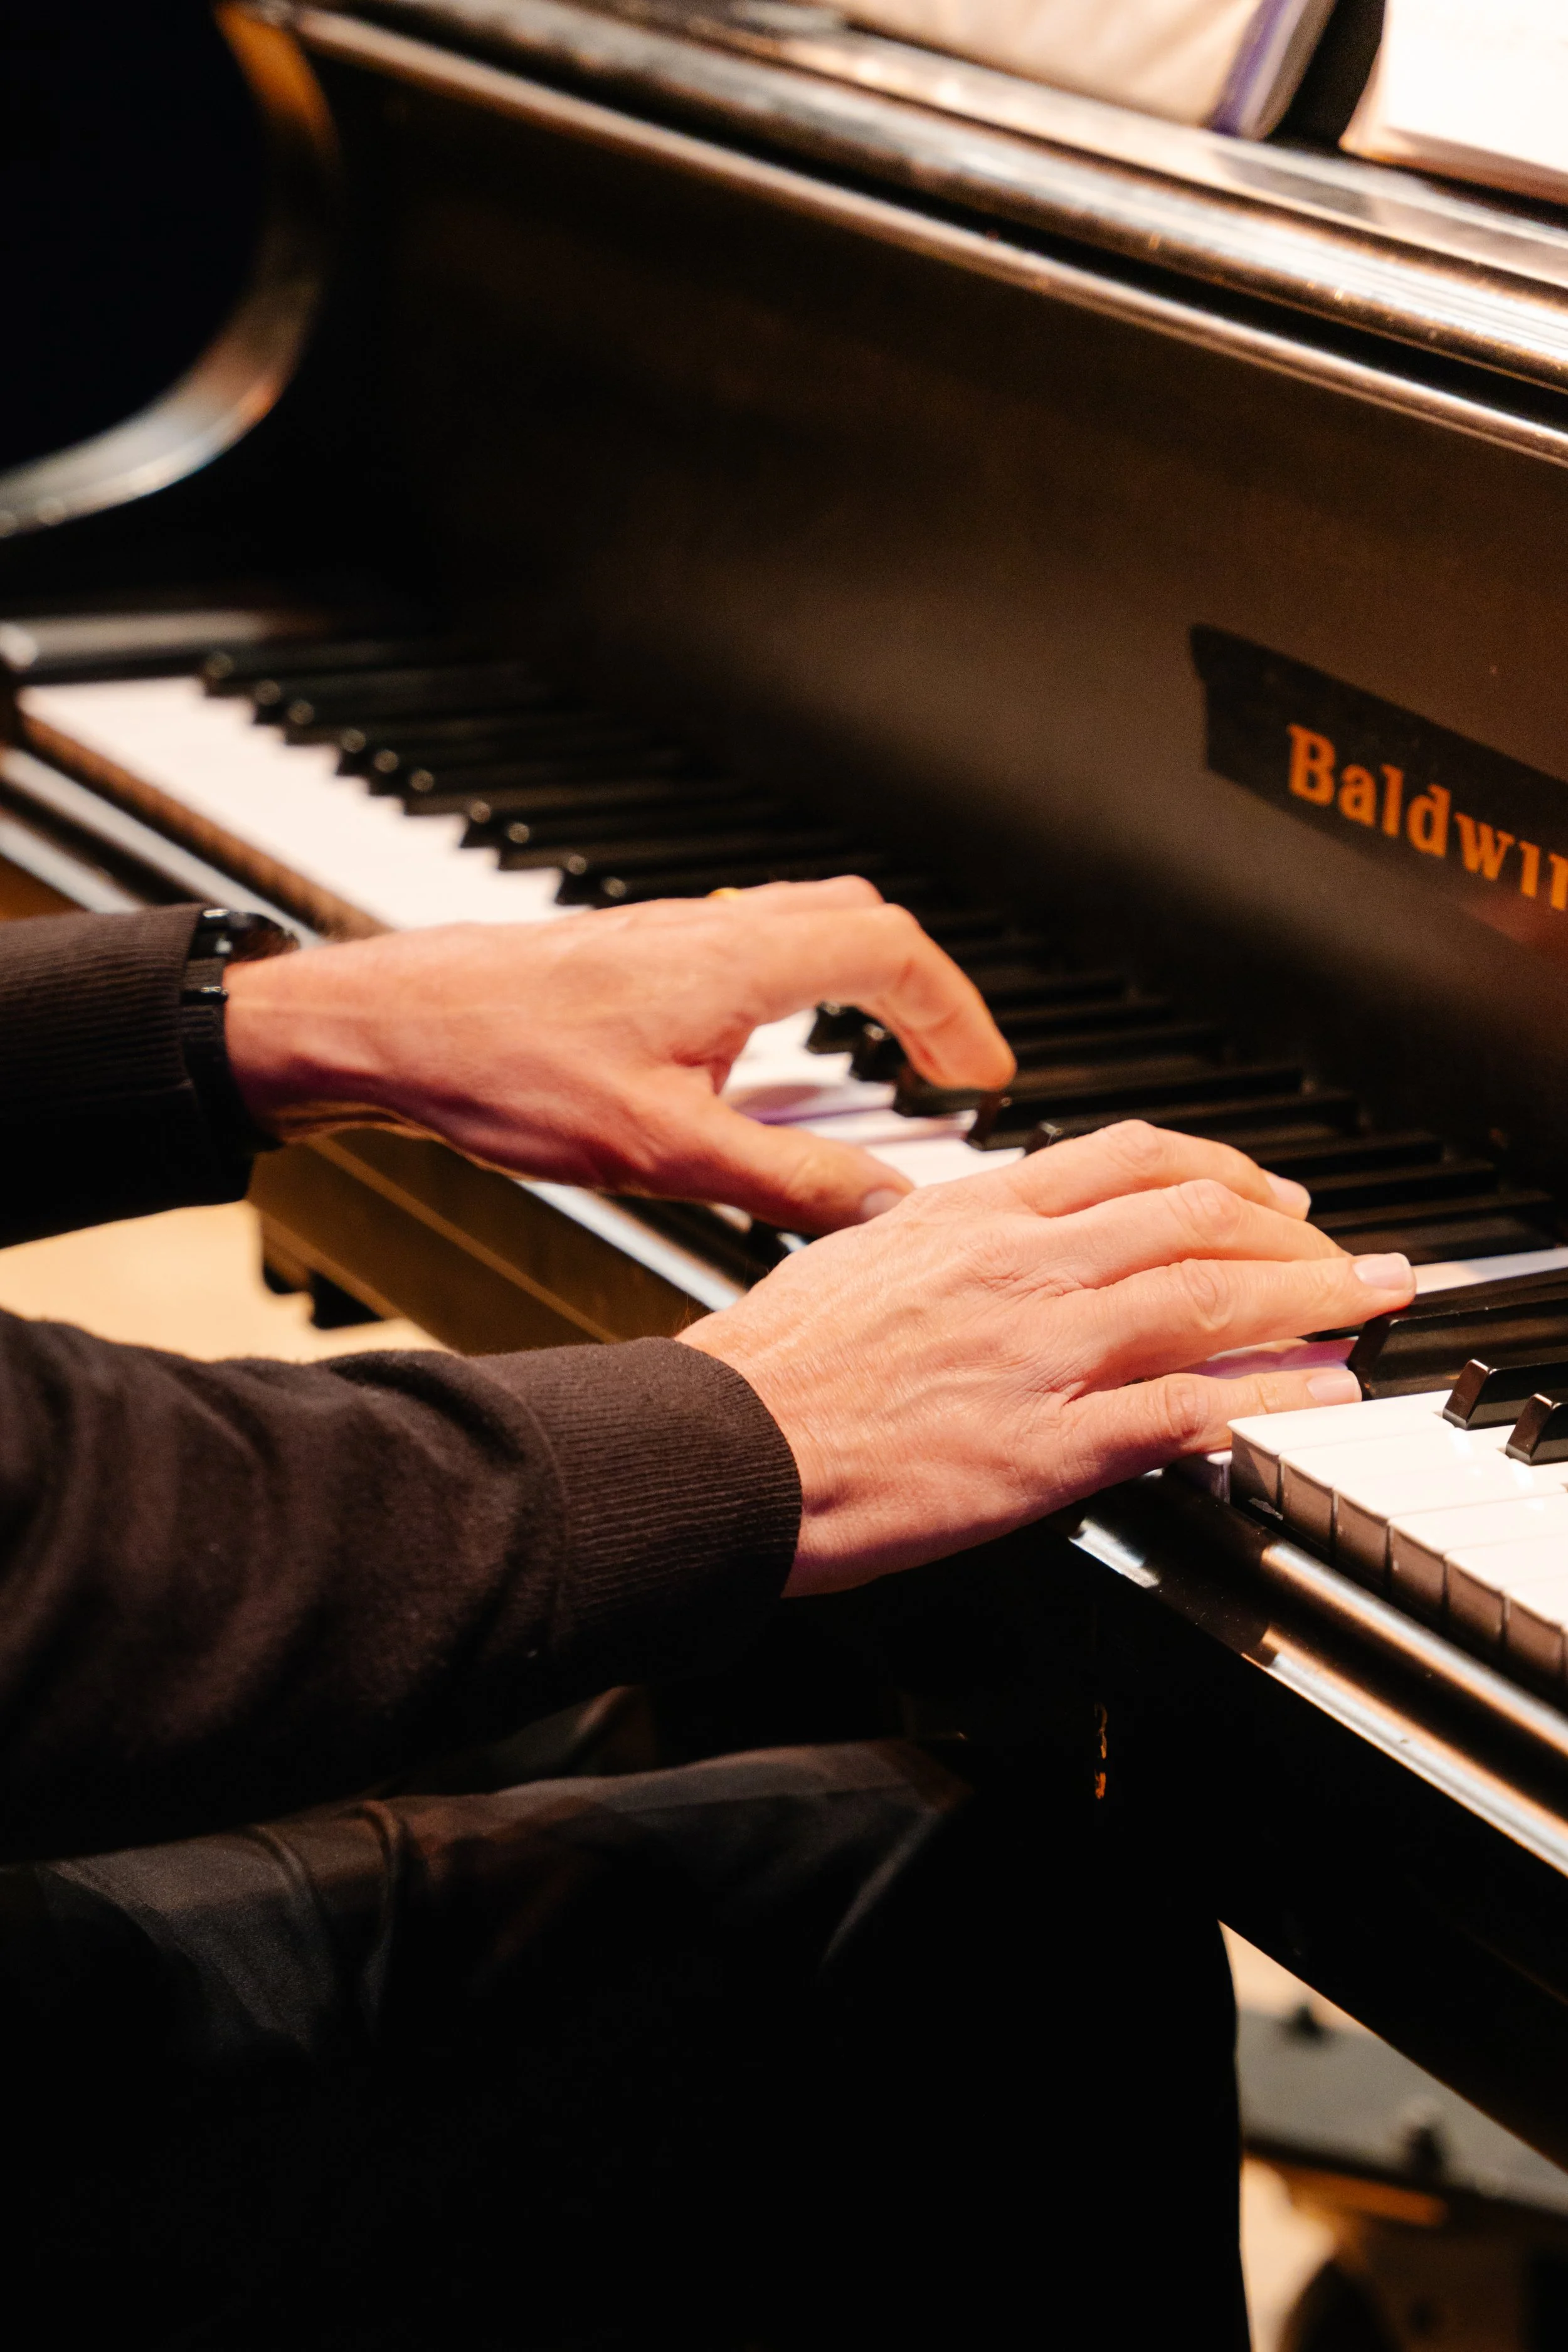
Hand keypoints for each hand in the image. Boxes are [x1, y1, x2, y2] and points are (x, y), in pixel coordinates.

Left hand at [224, 879, 1012, 1232]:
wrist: (383, 1029)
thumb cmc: (501, 1069)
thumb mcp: (662, 1149)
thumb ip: (785, 1180)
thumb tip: (884, 1204)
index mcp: (737, 961)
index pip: (895, 953)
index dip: (956, 1015)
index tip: (979, 1077)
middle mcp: (710, 929)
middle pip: (858, 922)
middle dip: (919, 993)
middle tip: (941, 1065)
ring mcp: (666, 935)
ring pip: (797, 928)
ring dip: (853, 987)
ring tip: (870, 1065)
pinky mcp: (627, 959)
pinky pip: (741, 951)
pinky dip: (787, 994)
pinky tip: (757, 1065)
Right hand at [679, 1121, 1417, 1591]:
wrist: (722, 1447)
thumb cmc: (771, 1366)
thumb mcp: (861, 1261)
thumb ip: (949, 1246)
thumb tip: (1010, 1243)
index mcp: (971, 1214)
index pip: (1133, 1159)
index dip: (1225, 1171)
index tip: (1269, 1195)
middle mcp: (1020, 1267)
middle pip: (1197, 1218)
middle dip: (1298, 1233)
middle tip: (1352, 1255)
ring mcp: (1040, 1353)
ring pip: (1212, 1297)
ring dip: (1315, 1298)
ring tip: (1373, 1305)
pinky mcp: (1045, 1447)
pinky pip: (1186, 1408)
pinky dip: (1267, 1397)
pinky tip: (1316, 1397)